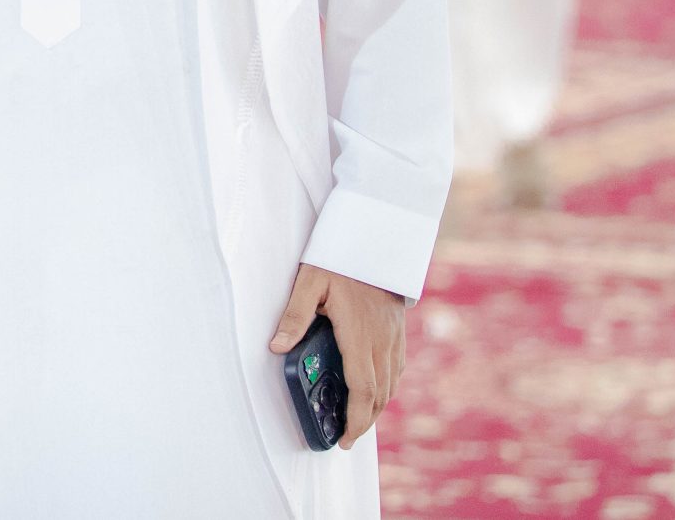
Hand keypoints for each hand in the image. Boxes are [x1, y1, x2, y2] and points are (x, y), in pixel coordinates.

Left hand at [268, 264, 404, 449]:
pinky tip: (375, 388)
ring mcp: (394, 337)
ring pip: (391, 384)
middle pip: (379, 394)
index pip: (362, 390)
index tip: (344, 438)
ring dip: (377, 406)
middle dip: (365, 421)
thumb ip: (295, 316)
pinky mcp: (398, 330)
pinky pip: (396, 368)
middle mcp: (382, 342)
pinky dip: (387, 387)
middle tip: (347, 436)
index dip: (355, 420)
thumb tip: (276, 347)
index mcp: (360, 336)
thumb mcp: (310, 282)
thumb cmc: (341, 258)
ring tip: (358, 419)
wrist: (376, 236)